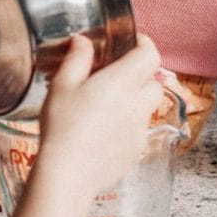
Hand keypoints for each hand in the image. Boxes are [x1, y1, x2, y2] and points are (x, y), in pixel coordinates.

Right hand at [35, 34, 165, 198]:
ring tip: (106, 106)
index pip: (150, 54)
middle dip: (141, 75)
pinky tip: (103, 132)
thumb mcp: (62, 85)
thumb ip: (76, 59)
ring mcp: (139, 130)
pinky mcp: (136, 151)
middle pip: (154, 81)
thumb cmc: (63, 126)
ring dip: (134, 101)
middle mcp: (137, 104)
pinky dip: (127, 126)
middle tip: (116, 76)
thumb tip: (84, 41)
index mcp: (122, 82)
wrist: (68, 174)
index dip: (144, 44)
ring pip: (147, 107)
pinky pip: (138, 131)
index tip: (130, 43)